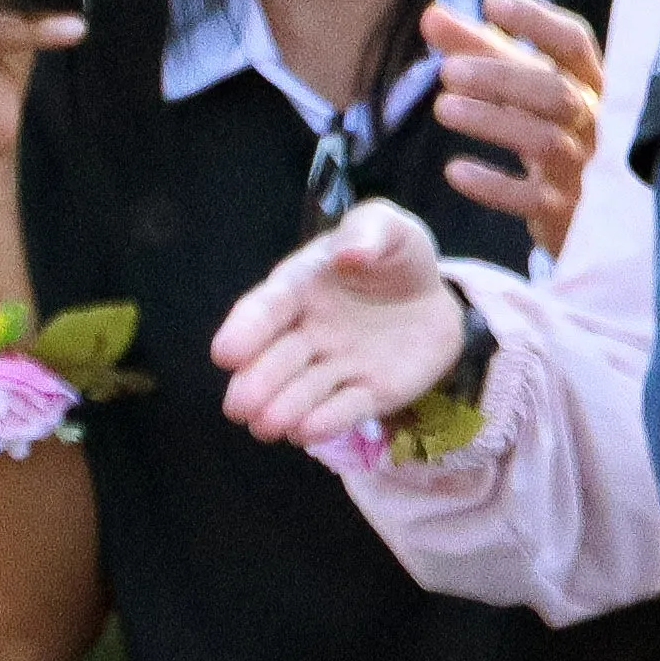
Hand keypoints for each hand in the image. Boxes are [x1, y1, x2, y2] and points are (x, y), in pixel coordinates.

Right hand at [207, 202, 468, 458]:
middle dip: (258, 383)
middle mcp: (307, 333)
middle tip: (240, 406)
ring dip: (284, 409)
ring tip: (267, 426)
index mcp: (299, 289)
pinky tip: (307, 431)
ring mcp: (335, 366)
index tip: (225, 353)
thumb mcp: (388, 229)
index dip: (245, 331)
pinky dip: (327, 421)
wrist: (434, 297)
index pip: (266, 310)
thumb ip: (368, 231)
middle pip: (276, 360)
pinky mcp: (368, 393)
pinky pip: (345, 408)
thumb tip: (348, 253)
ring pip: (303, 391)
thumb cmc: (395, 257)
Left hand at [426, 0, 604, 252]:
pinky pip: (532, 200)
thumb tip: (430, 15)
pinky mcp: (567, 213)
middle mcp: (597, 123)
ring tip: (443, 108)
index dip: (537, 21)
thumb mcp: (523, 87)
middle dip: (502, 77)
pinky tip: (455, 170)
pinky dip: (492, 184)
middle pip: (556, 92)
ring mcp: (585, 170)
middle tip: (446, 72)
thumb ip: (480, 50)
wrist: (587, 213)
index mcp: (591, 84)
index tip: (491, 1)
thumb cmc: (548, 128)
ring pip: (545, 141)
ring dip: (492, 121)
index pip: (574, 43)